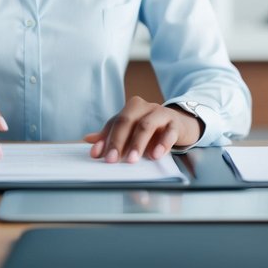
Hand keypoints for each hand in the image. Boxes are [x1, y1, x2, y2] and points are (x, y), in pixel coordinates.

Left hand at [83, 96, 200, 162]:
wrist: (179, 124)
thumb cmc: (151, 128)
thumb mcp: (131, 130)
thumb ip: (111, 134)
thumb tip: (88, 140)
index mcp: (131, 108)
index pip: (114, 122)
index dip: (104, 138)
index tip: (95, 154)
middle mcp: (144, 107)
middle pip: (127, 121)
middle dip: (117, 142)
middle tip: (111, 160)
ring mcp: (160, 113)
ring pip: (146, 126)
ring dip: (137, 144)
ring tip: (132, 160)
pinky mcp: (175, 124)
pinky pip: (169, 132)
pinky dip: (162, 143)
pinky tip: (156, 155)